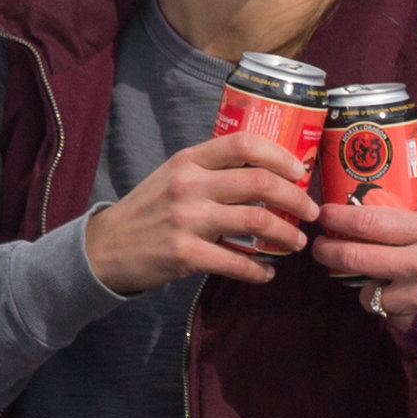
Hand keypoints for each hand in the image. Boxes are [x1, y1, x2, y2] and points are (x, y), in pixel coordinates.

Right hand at [82, 131, 317, 294]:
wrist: (106, 247)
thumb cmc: (149, 209)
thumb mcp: (174, 175)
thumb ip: (212, 169)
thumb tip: (267, 171)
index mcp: (189, 159)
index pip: (244, 144)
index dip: (280, 155)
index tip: (300, 171)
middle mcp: (189, 184)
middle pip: (260, 182)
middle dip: (296, 198)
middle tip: (310, 212)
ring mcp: (187, 220)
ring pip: (256, 221)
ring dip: (285, 234)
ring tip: (295, 242)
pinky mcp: (185, 255)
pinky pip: (237, 262)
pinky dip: (260, 271)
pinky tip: (267, 273)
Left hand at [310, 193, 416, 333]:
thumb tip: (392, 180)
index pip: (368, 221)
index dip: (338, 217)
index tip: (325, 213)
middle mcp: (416, 265)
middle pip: (353, 257)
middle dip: (327, 250)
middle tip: (320, 245)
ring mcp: (412, 298)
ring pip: (365, 291)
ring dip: (361, 284)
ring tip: (374, 277)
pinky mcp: (411, 324)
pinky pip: (383, 312)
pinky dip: (384, 304)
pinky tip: (401, 297)